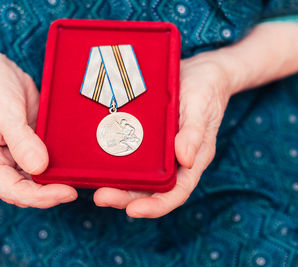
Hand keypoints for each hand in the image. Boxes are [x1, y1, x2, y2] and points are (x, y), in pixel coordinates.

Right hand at [0, 46, 76, 207]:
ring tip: (77, 183)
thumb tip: (39, 168)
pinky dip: (56, 171)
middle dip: (49, 194)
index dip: (39, 196)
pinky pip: (42, 167)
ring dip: (54, 185)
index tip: (66, 192)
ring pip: (35, 184)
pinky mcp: (27, 151)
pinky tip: (71, 170)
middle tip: (75, 190)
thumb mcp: (4, 110)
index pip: (10, 189)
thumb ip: (21, 140)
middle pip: (24, 191)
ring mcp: (11, 159)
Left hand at [93, 52, 233, 217]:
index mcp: (191, 161)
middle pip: (149, 190)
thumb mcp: (201, 107)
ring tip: (92, 185)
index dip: (155, 205)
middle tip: (100, 196)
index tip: (133, 210)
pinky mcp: (145, 140)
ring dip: (116, 184)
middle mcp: (173, 162)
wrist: (198, 73)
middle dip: (125, 198)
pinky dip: (115, 163)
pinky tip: (95, 163)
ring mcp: (158, 153)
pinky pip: (130, 156)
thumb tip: (185, 160)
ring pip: (137, 177)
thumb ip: (194, 133)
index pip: (175, 192)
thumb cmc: (205, 90)